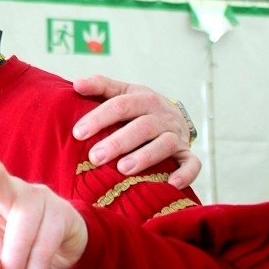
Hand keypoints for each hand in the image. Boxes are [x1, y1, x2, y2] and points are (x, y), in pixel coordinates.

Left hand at [71, 75, 199, 188]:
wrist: (175, 115)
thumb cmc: (140, 107)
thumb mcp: (123, 91)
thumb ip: (100, 86)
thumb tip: (77, 84)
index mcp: (143, 99)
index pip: (120, 105)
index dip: (99, 118)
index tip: (78, 133)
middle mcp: (161, 116)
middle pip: (141, 127)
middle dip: (118, 143)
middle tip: (95, 157)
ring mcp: (176, 135)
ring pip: (164, 145)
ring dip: (145, 157)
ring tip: (123, 169)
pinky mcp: (186, 153)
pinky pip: (191, 164)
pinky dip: (185, 174)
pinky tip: (171, 184)